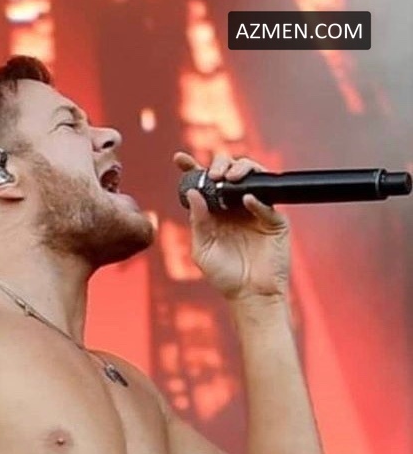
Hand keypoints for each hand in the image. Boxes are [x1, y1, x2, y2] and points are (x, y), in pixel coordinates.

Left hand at [174, 151, 290, 301]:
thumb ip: (198, 222)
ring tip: (230, 179)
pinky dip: (257, 198)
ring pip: (252, 176)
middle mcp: (234, 207)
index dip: (192, 168)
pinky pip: (268, 202)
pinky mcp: (275, 220)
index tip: (179, 159)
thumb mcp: (203, 250)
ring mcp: (256, 210)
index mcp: (215, 212)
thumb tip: (193, 193)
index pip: (203, 184)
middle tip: (214, 174)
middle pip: (229, 172)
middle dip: (221, 164)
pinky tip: (246, 200)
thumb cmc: (225, 277)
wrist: (250, 295)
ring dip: (241, 169)